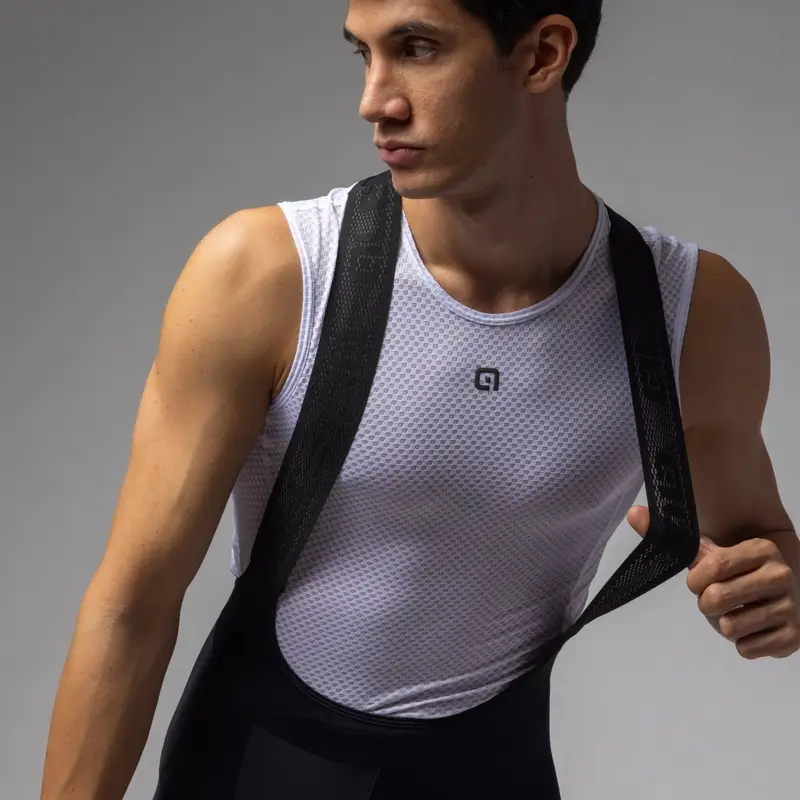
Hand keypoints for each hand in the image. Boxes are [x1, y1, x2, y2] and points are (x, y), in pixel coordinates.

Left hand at [627, 505, 799, 659]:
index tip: (699, 581)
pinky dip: (742, 643)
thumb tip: (633, 513)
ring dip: (724, 625)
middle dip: (707, 605)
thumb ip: (674, 538)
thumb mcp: (708, 553)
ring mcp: (790, 608)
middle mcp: (781, 575)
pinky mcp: (793, 638)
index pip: (711, 567)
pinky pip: (746, 649)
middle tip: (717, 600)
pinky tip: (752, 628)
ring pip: (730, 627)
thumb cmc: (735, 573)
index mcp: (761, 550)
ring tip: (736, 613)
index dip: (695, 580)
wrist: (776, 598)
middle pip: (716, 599)